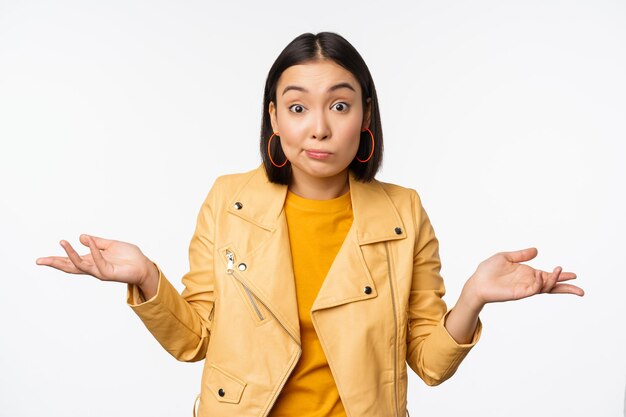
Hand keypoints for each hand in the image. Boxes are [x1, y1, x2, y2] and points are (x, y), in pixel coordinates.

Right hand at [36, 234, 156, 286]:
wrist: (144, 265)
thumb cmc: (129, 257)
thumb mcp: (110, 245)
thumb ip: (96, 242)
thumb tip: (81, 236)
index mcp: (92, 261)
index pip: (71, 261)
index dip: (57, 260)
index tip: (40, 260)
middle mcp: (94, 267)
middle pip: (70, 267)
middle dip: (55, 263)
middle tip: (40, 260)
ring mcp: (100, 271)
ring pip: (81, 265)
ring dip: (71, 253)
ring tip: (63, 242)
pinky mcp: (109, 273)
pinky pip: (98, 262)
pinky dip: (93, 251)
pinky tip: (88, 242)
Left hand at [465, 247, 583, 305]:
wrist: (476, 282)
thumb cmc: (488, 271)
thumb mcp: (506, 257)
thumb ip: (522, 255)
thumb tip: (537, 250)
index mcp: (528, 274)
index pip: (548, 276)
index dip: (560, 276)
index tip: (574, 275)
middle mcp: (529, 282)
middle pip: (552, 287)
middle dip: (566, 288)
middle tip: (581, 291)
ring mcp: (525, 288)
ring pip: (545, 287)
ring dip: (554, 280)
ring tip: (559, 270)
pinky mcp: (519, 293)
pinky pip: (534, 289)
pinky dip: (541, 283)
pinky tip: (542, 276)